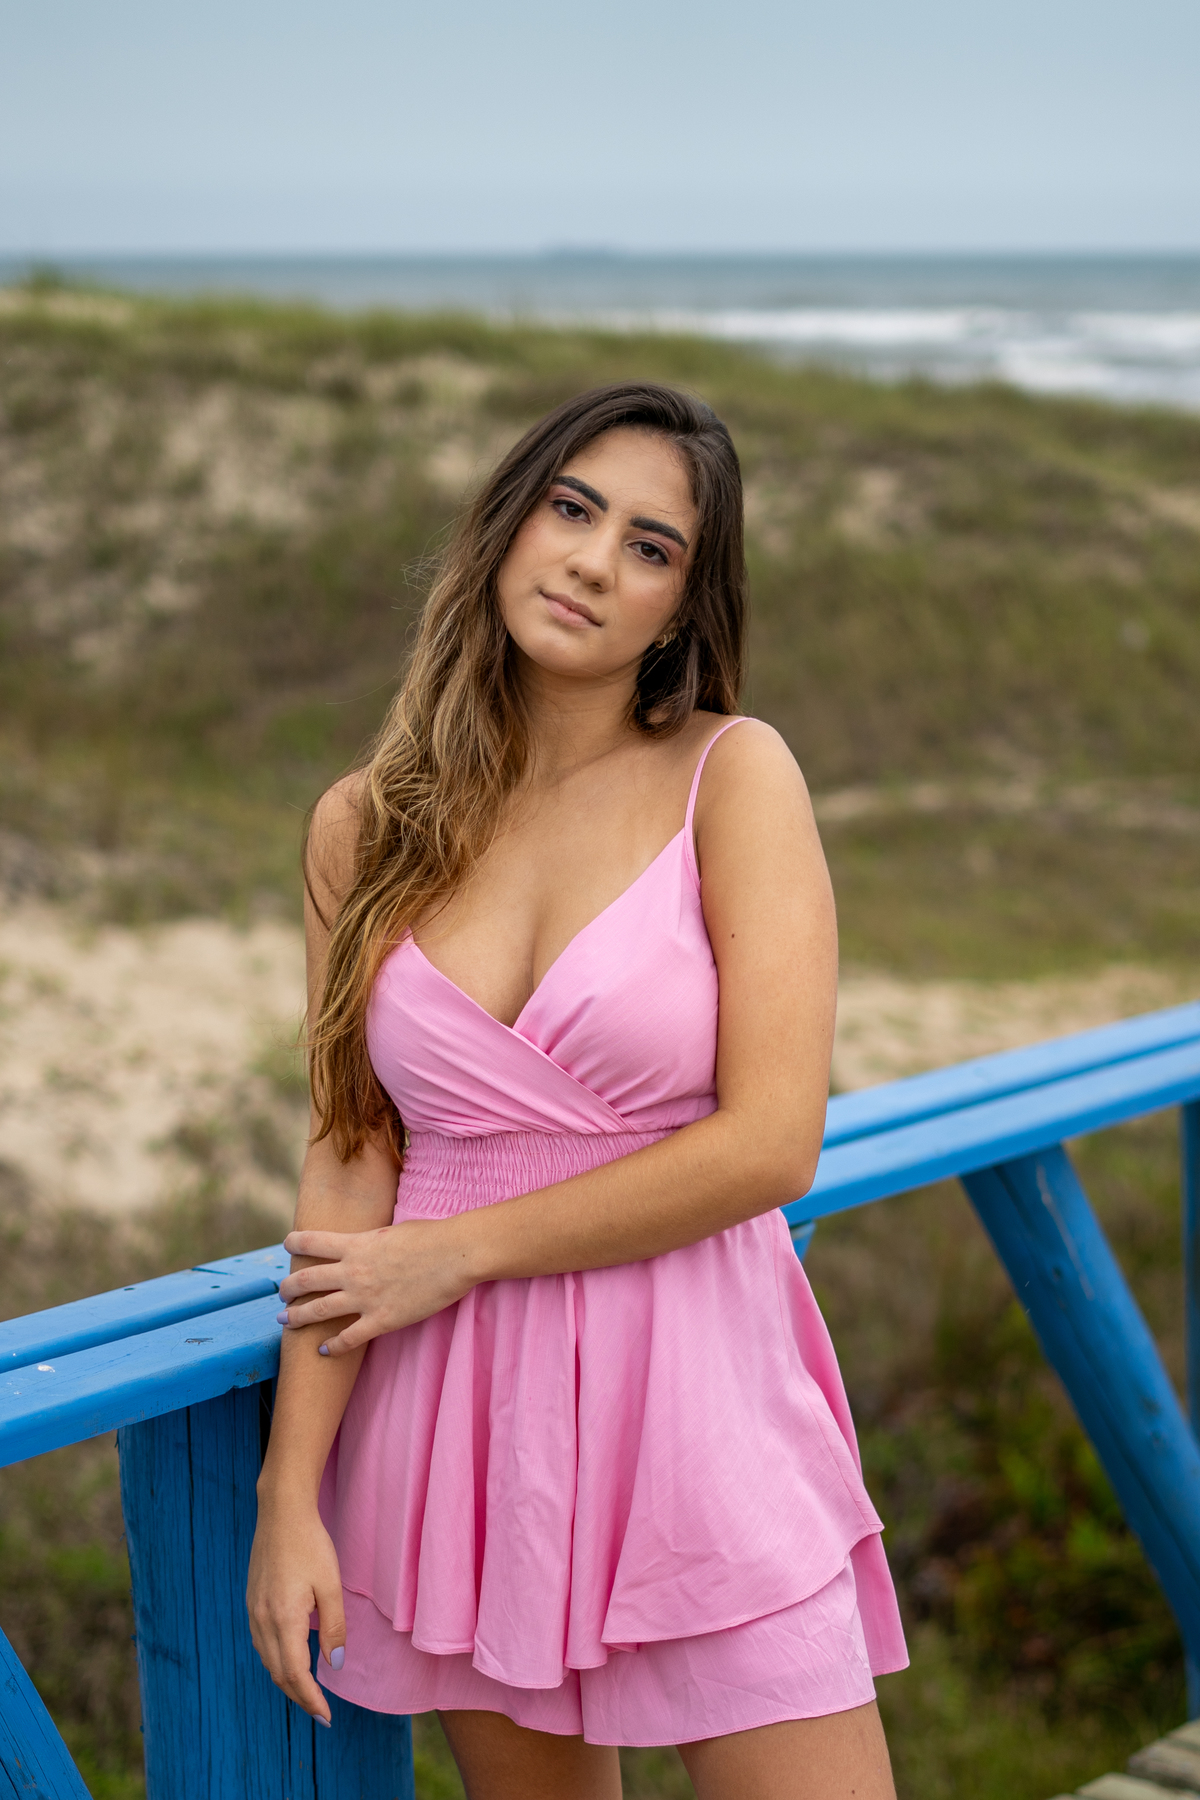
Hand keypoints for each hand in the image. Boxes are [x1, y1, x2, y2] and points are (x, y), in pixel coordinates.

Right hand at [247, 1494, 344, 1725]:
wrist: (281, 1513)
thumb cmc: (310, 1545)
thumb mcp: (331, 1586)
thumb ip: (334, 1628)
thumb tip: (334, 1666)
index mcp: (283, 1619)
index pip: (294, 1674)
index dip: (310, 1699)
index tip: (326, 1717)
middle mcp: (262, 1621)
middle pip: (278, 1673)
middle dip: (299, 1697)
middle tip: (320, 1713)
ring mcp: (253, 1612)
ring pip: (267, 1660)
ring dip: (287, 1680)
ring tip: (308, 1692)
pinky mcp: (252, 1603)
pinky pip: (261, 1643)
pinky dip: (277, 1660)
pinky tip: (291, 1659)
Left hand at [278, 1219, 474, 1354]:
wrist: (456, 1255)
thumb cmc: (432, 1236)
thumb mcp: (393, 1230)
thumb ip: (372, 1240)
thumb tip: (366, 1243)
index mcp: (356, 1244)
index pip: (312, 1241)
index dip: (294, 1243)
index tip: (286, 1246)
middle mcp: (353, 1270)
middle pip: (306, 1280)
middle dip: (288, 1288)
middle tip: (282, 1295)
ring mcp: (365, 1297)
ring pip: (319, 1310)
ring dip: (297, 1317)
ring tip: (285, 1321)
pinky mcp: (381, 1320)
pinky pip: (349, 1338)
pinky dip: (332, 1346)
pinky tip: (323, 1350)